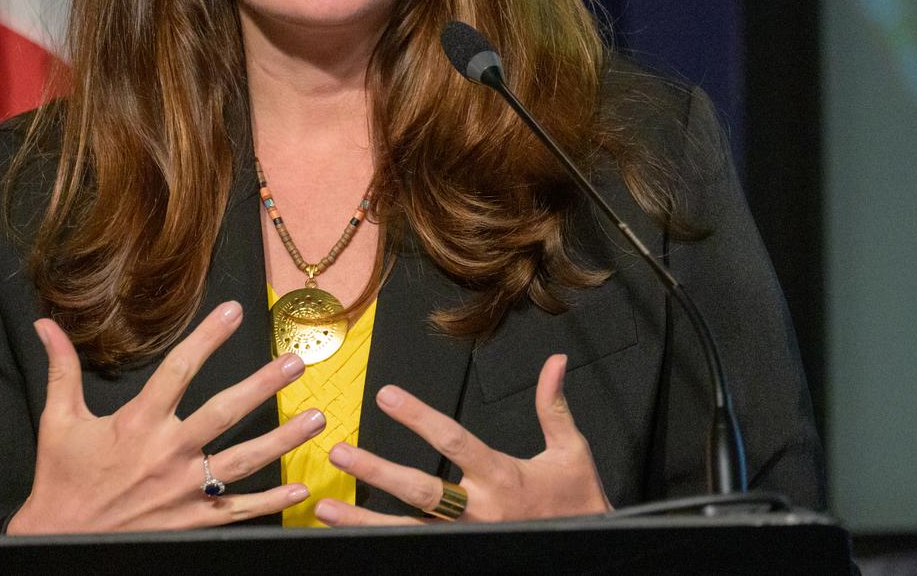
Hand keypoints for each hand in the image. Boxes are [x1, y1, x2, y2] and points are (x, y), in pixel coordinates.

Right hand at [7, 301, 323, 532]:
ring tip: (316, 417)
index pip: (179, 370)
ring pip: (243, 461)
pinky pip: (238, 510)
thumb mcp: (58, 421)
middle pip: (224, 414)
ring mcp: (183, 491)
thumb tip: (45, 324)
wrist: (57, 543)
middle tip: (296, 363)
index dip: (208, 337)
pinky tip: (299, 487)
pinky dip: (271, 502)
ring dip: (283, 439)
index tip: (236, 311)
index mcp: (138, 424)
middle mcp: (166, 454)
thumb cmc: (60, 480)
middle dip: (262, 386)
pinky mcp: (190, 521)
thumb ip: (61, 369)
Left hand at [314, 354, 610, 525]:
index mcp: (502, 476)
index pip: (453, 440)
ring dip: (364, 520)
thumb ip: (553, 406)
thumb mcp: (571, 451)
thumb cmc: (579, 499)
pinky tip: (353, 542)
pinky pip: (416, 551)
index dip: (419, 417)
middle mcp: (479, 511)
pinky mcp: (461, 556)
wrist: (589, 548)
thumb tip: (555, 361)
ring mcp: (467, 539)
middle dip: (377, 473)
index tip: (386, 396)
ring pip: (407, 530)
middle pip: (421, 490)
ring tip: (326, 509)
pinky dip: (383, 548)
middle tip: (341, 455)